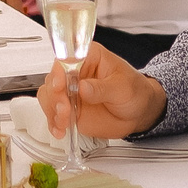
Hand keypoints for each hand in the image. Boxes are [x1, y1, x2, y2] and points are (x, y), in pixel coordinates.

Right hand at [40, 43, 166, 141]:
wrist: (139, 113)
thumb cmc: (134, 92)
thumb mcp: (123, 87)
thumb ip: (102, 88)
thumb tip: (83, 87)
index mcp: (89, 57)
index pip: (67, 58)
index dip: (59, 71)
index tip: (60, 85)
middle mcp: (75, 73)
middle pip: (53, 78)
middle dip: (55, 96)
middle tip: (64, 109)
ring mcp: (70, 91)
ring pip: (48, 96)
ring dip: (52, 110)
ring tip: (64, 121)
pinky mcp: (69, 109)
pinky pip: (53, 114)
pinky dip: (53, 123)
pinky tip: (60, 130)